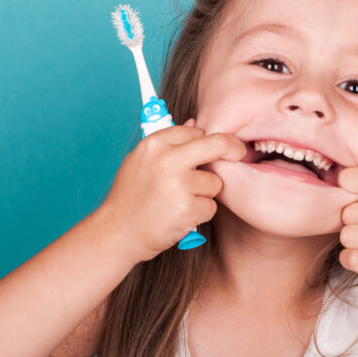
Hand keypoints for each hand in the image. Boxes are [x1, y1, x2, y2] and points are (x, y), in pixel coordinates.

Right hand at [100, 119, 246, 263]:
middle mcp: (167, 160)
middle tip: (240, 153)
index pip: (195, 131)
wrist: (117, 233)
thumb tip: (197, 123)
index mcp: (154, 144)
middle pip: (216, 144)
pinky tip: (180, 216)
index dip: (206, 140)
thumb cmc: (131, 197)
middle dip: (233, 148)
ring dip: (205, 193)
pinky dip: (200, 213)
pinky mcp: (187, 209)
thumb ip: (170, 143)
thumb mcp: (141, 161)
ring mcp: (178, 185)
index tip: (217, 145)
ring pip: (215, 182)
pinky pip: (211, 206)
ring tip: (180, 201)